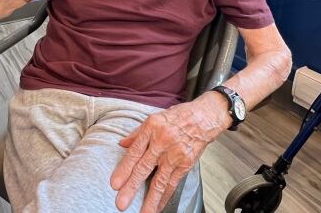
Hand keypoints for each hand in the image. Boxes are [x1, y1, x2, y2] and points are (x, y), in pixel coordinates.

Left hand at [110, 92, 230, 212]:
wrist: (205, 116)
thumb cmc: (179, 116)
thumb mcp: (154, 118)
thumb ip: (137, 133)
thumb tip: (122, 144)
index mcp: (151, 128)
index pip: (134, 152)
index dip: (124, 169)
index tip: (115, 184)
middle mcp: (162, 142)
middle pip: (144, 168)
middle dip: (131, 187)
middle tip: (122, 202)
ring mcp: (175, 154)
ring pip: (160, 180)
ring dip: (150, 199)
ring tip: (143, 212)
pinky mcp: (186, 163)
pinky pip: (173, 183)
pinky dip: (165, 196)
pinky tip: (158, 206)